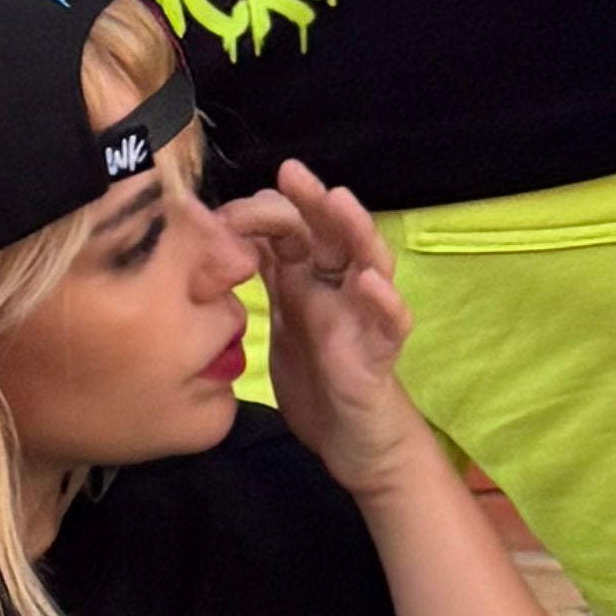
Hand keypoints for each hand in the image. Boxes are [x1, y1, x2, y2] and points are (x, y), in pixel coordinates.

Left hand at [248, 162, 431, 493]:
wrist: (354, 443)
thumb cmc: (318, 382)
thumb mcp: (281, 325)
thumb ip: (266, 283)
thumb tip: (225, 240)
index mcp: (308, 282)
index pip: (293, 233)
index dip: (269, 215)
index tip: (233, 206)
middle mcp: (338, 290)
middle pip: (331, 235)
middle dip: (312, 202)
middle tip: (291, 172)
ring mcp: (362, 318)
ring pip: (369, 263)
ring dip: (356, 231)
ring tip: (339, 204)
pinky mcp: (379, 354)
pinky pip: (390, 324)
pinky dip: (384, 301)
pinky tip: (368, 283)